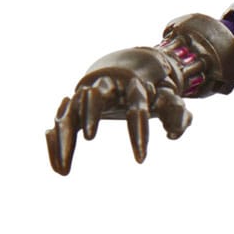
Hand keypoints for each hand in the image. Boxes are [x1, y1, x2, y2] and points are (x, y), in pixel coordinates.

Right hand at [46, 49, 192, 174]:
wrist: (129, 65)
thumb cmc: (153, 87)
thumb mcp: (170, 97)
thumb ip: (176, 113)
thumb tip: (172, 134)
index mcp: (134, 83)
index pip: (137, 106)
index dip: (138, 131)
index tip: (140, 160)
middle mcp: (107, 84)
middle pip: (95, 95)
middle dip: (91, 113)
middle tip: (89, 138)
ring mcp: (87, 92)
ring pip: (71, 110)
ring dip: (65, 136)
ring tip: (64, 169)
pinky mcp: (76, 104)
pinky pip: (62, 123)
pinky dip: (57, 144)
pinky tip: (58, 168)